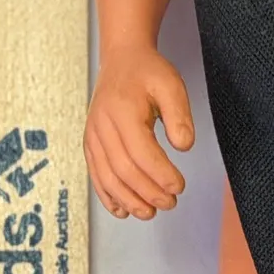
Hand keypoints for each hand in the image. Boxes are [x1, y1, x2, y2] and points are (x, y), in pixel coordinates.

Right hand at [84, 44, 193, 219]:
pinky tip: (122, 210)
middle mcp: (102, 126)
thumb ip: (179, 115)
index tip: (180, 186)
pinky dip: (108, 196)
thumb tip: (184, 147)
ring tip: (150, 213)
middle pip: (123, 170)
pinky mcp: (90, 144)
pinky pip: (96, 175)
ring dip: (128, 200)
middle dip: (148, 192)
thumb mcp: (171, 85)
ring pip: (107, 177)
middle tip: (170, 203)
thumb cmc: (147, 72)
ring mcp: (93, 136)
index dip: (161, 174)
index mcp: (122, 111)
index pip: (141, 152)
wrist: (121, 60)